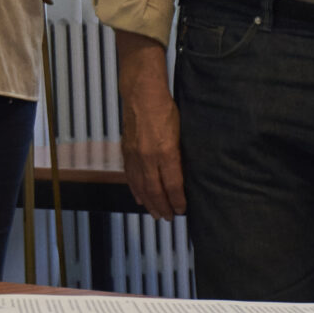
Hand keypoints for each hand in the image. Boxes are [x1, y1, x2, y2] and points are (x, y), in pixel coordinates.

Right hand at [114, 31, 186, 220]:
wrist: (141, 93)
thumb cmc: (166, 108)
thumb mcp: (182, 132)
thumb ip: (181, 154)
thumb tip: (186, 174)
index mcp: (166, 152)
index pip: (172, 185)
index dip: (177, 201)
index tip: (183, 211)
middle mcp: (148, 157)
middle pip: (155, 190)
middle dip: (163, 207)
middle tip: (169, 219)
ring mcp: (135, 155)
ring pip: (140, 186)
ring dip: (149, 202)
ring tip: (155, 214)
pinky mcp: (127, 150)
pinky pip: (130, 175)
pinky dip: (135, 189)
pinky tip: (139, 198)